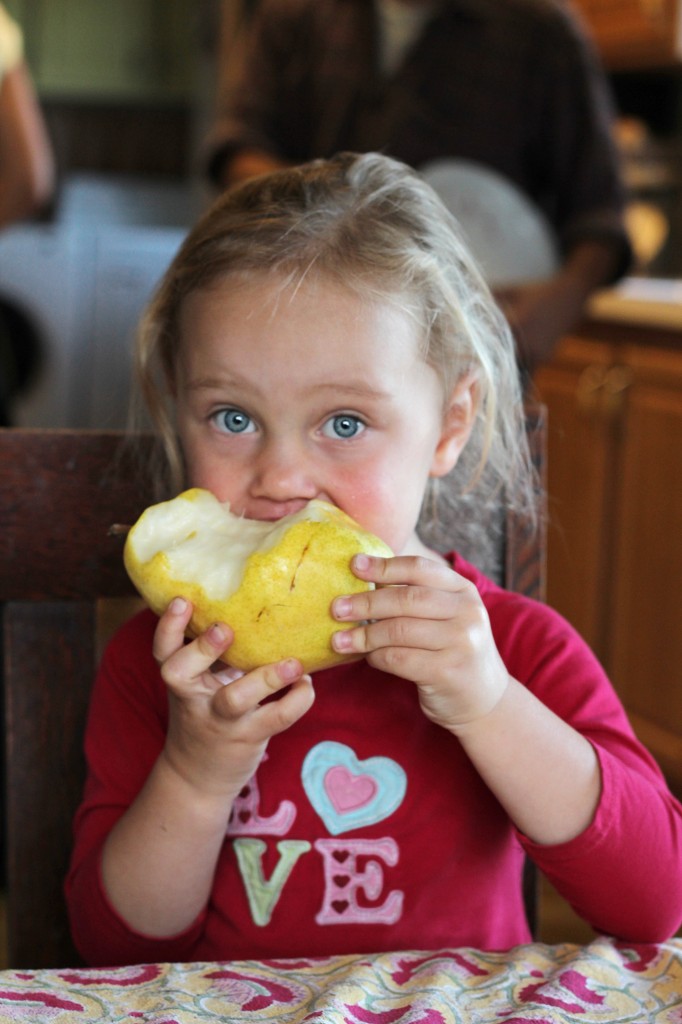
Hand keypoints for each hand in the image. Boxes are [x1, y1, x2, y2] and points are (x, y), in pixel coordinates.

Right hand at [153, 597, 314, 797]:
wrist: (197, 778)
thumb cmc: (204, 714)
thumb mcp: (198, 684)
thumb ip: (213, 655)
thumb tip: (252, 605)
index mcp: (182, 680)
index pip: (163, 651)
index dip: (168, 626)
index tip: (184, 600)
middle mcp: (195, 699)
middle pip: (181, 673)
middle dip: (202, 649)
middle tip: (224, 628)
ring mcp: (220, 721)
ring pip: (234, 699)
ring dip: (266, 678)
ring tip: (294, 663)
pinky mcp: (248, 738)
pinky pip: (275, 718)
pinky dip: (297, 700)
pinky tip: (307, 684)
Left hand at [331, 554, 509, 731]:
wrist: (484, 700)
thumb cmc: (452, 650)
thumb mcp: (447, 616)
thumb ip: (416, 596)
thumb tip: (362, 575)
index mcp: (463, 590)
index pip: (419, 569)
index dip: (384, 565)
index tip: (353, 565)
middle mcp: (467, 612)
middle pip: (406, 599)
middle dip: (366, 603)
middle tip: (336, 608)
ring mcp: (461, 642)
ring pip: (399, 630)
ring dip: (363, 635)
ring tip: (340, 640)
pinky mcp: (447, 671)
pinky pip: (399, 659)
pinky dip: (377, 657)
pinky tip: (368, 658)